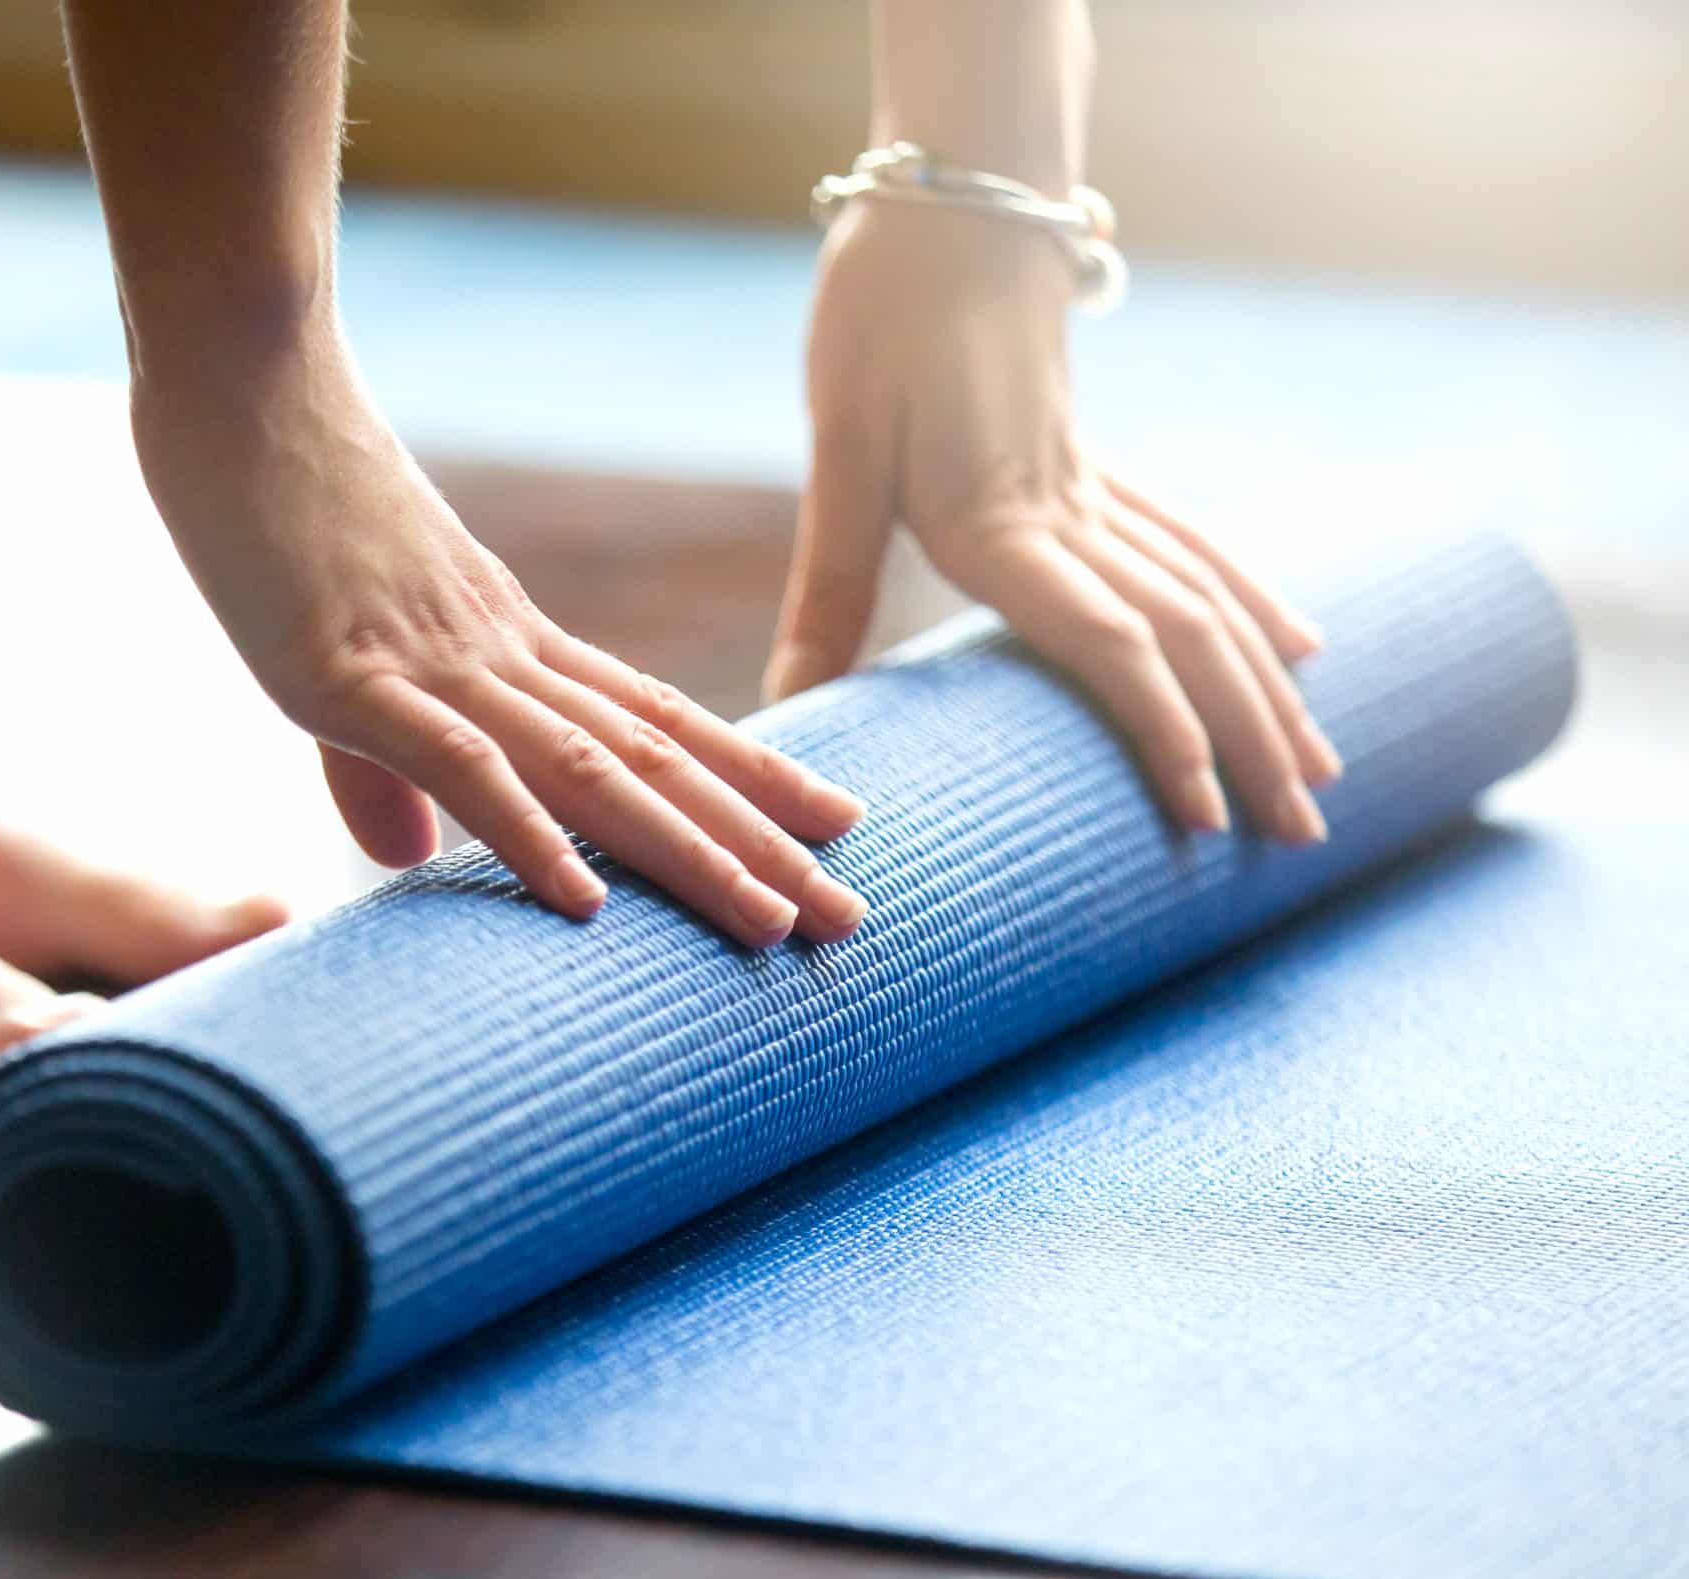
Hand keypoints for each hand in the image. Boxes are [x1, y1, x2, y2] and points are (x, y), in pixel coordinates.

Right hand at [131, 331, 866, 947]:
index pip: (654, 717)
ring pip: (591, 768)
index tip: (832, 826)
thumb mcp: (331, 652)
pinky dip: (527, 833)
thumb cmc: (274, 496)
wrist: (237, 367)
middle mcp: (499, 649)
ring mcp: (434, 658)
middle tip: (848, 918)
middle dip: (755, 841)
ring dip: (686, 850)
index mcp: (505, 637)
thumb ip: (375, 766)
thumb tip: (410, 856)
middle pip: (654, 756)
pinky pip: (459, 761)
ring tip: (773, 922)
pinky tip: (585, 902)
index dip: (747, 775)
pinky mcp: (350, 669)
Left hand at [768, 202, 1341, 841]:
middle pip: (1188, 638)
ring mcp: (1101, 488)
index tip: (1206, 820)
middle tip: (1302, 839)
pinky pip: (1199, 544)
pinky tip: (1303, 645)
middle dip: (1250, 742)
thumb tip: (788, 707)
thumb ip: (829, 584)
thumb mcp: (841, 456)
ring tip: (1323, 773)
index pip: (1110, 642)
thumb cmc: (882, 325)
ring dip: (1270, 690)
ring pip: (1211, 599)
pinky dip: (1257, 599)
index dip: (1163, 733)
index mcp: (1004, 523)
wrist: (950, 207)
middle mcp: (1073, 513)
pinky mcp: (1101, 465)